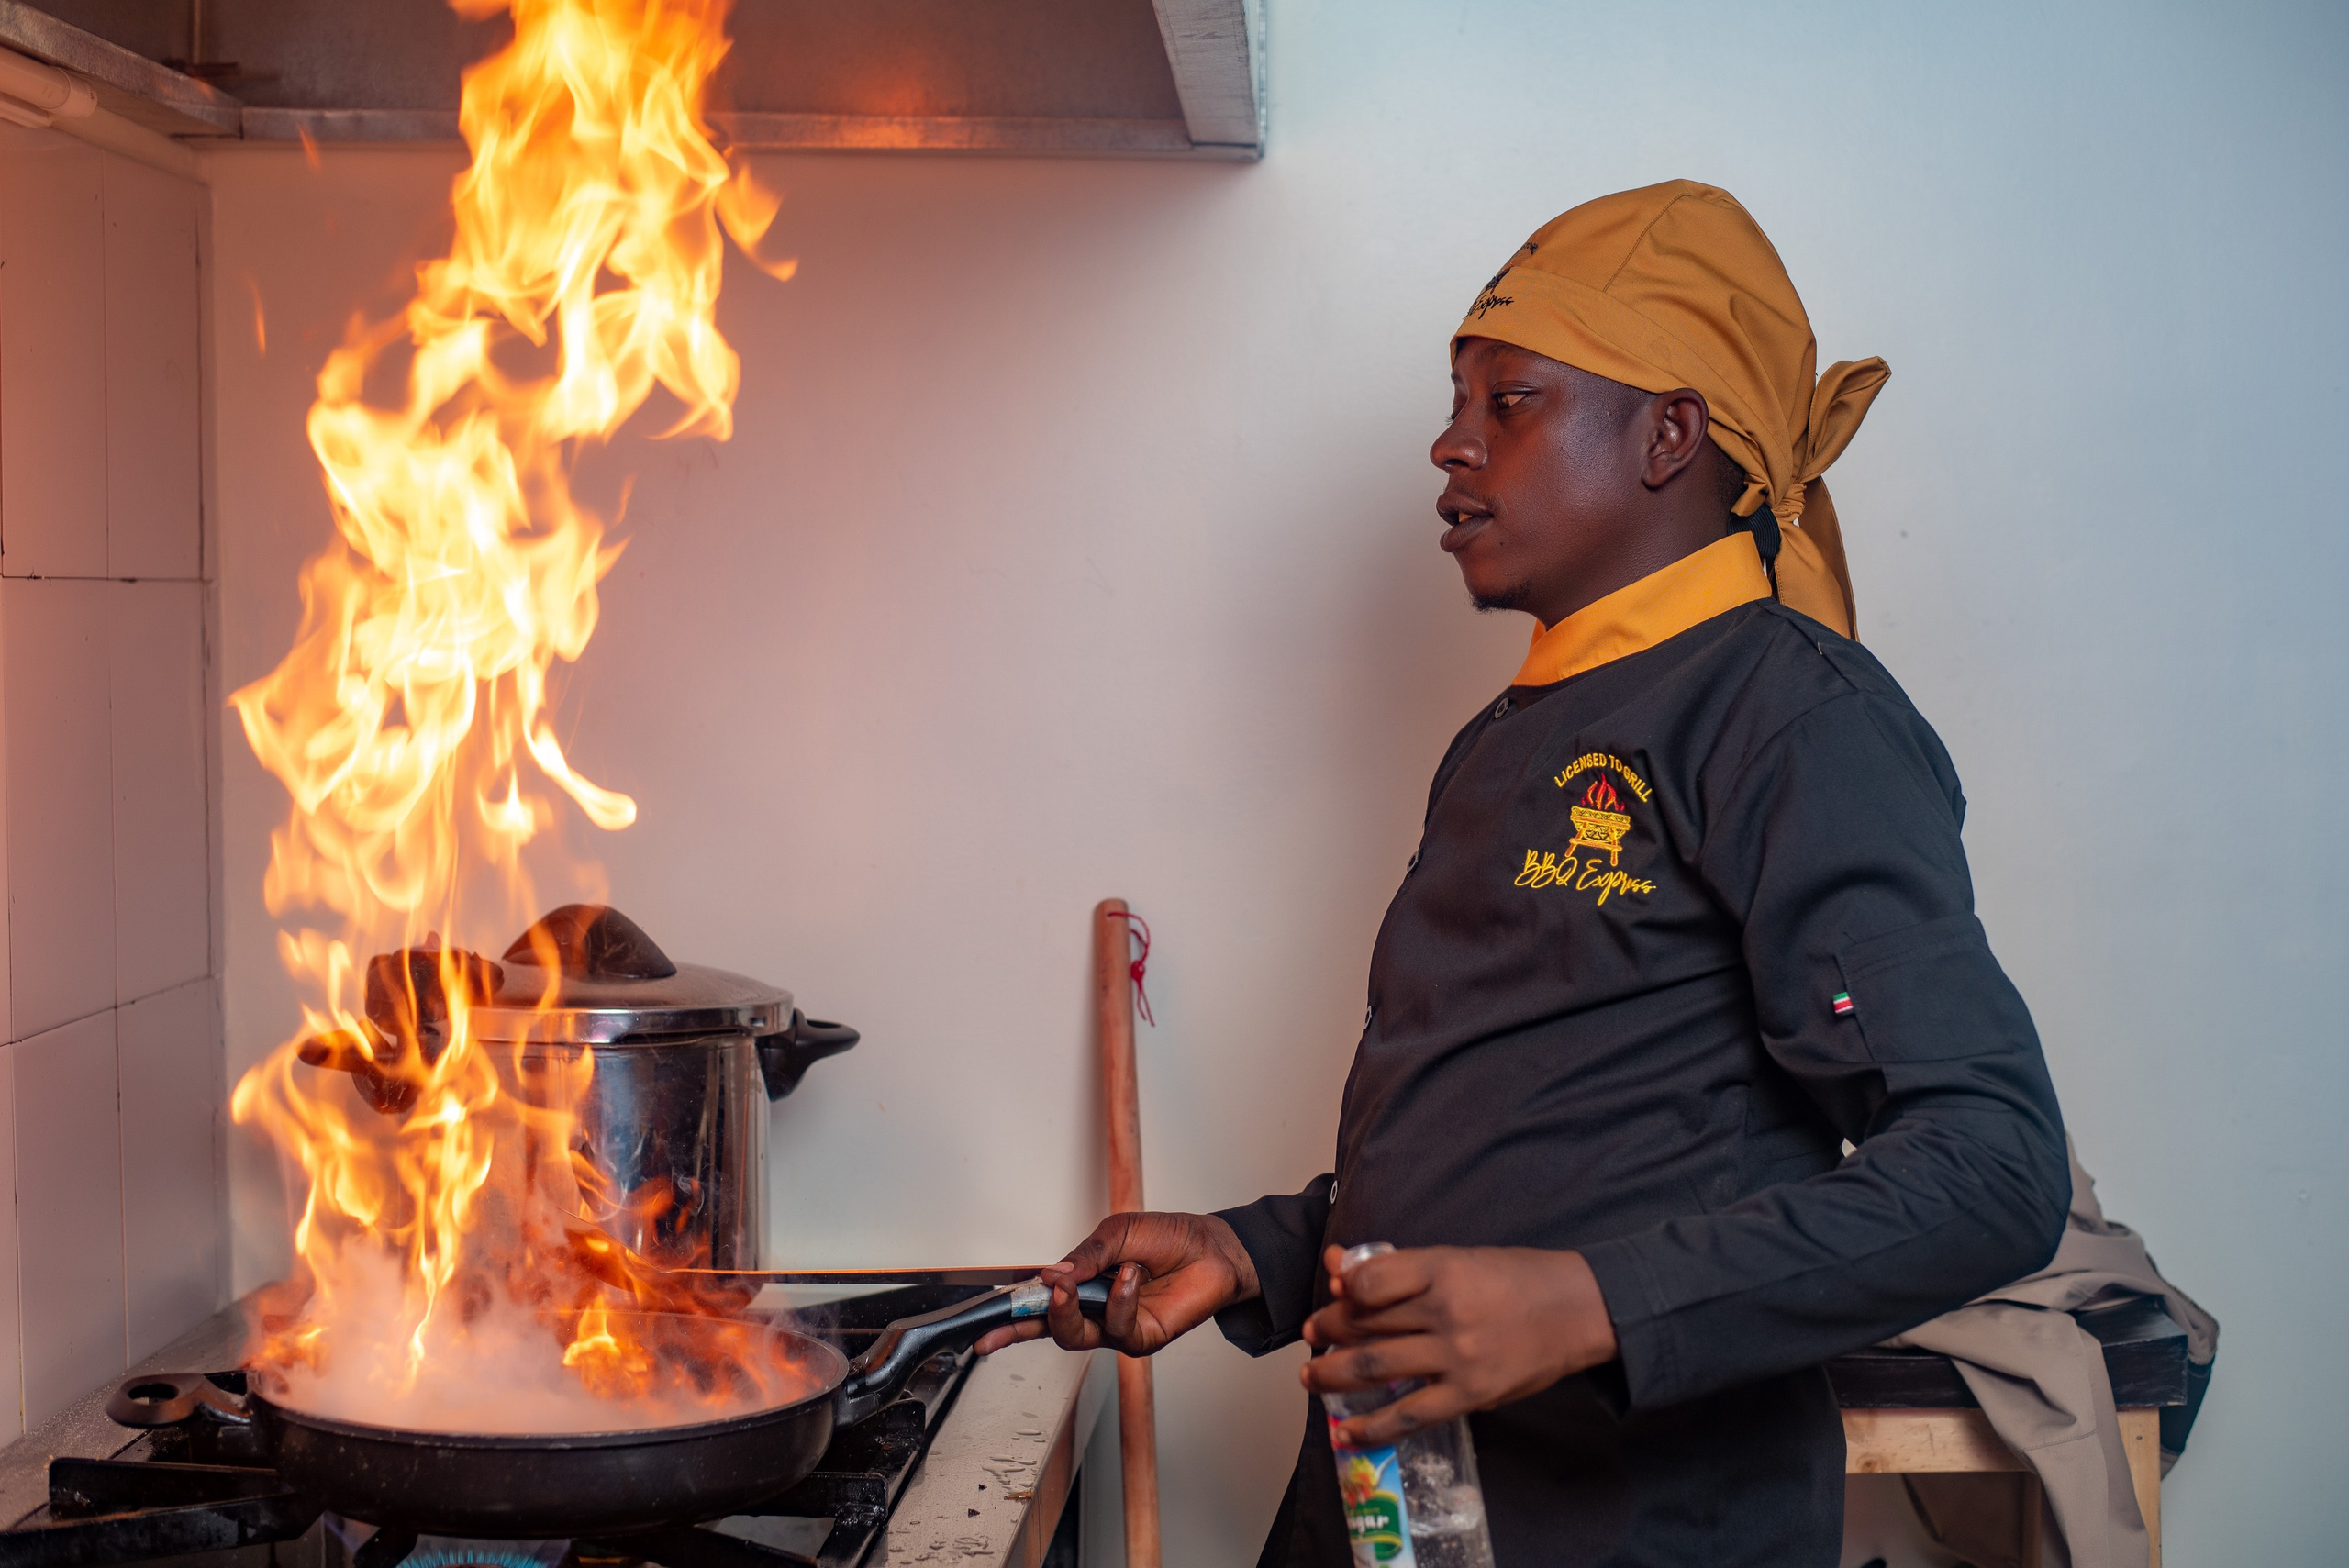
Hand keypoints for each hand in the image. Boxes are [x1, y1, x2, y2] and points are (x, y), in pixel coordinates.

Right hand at [973, 1211, 1259, 1357]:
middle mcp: (1093, 1308)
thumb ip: (1085, 1255)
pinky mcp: (1140, 1339)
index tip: (983, 1329)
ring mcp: (1114, 1327)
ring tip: (1072, 1287)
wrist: (1212, 1248)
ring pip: (1074, 1336)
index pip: (1038, 1301)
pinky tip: (1132, 1276)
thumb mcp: (1118, 1232)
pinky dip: (1120, 1299)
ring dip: (1067, 1312)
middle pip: (1046, 1328)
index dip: (1010, 1315)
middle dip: (1023, 1327)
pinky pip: (1117, 1326)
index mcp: (1081, 1282)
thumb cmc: (1167, 1237)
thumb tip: (1052, 1276)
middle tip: (1016, 1315)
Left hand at [1301, 1245, 1618, 1446]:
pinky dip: (1372, 1427)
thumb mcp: (1457, 1257)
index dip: (1343, 1288)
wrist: (1577, 1311)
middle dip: (1330, 1330)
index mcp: (1443, 1268)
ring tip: (1312, 1376)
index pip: (1371, 1280)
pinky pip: (1409, 1415)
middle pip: (1367, 1324)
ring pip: (1376, 1368)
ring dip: (1334, 1374)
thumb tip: (1338, 1267)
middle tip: (1314, 1333)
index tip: (1334, 1291)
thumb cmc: (1515, 1278)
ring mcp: (1457, 1357)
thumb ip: (1399, 1267)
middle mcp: (1446, 1312)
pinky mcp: (1469, 1395)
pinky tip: (1347, 1432)